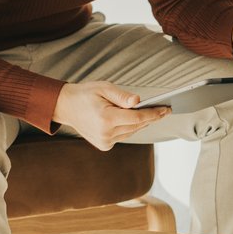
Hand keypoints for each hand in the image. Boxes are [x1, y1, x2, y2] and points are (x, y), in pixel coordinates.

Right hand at [52, 81, 170, 150]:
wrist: (66, 107)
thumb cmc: (85, 94)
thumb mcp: (104, 88)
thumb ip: (122, 96)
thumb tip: (138, 101)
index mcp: (106, 119)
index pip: (137, 118)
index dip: (154, 113)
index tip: (166, 109)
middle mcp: (106, 133)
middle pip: (137, 126)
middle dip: (152, 117)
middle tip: (165, 110)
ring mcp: (105, 141)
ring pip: (132, 132)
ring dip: (143, 123)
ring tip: (156, 114)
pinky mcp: (104, 145)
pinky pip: (124, 135)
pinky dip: (131, 128)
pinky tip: (138, 120)